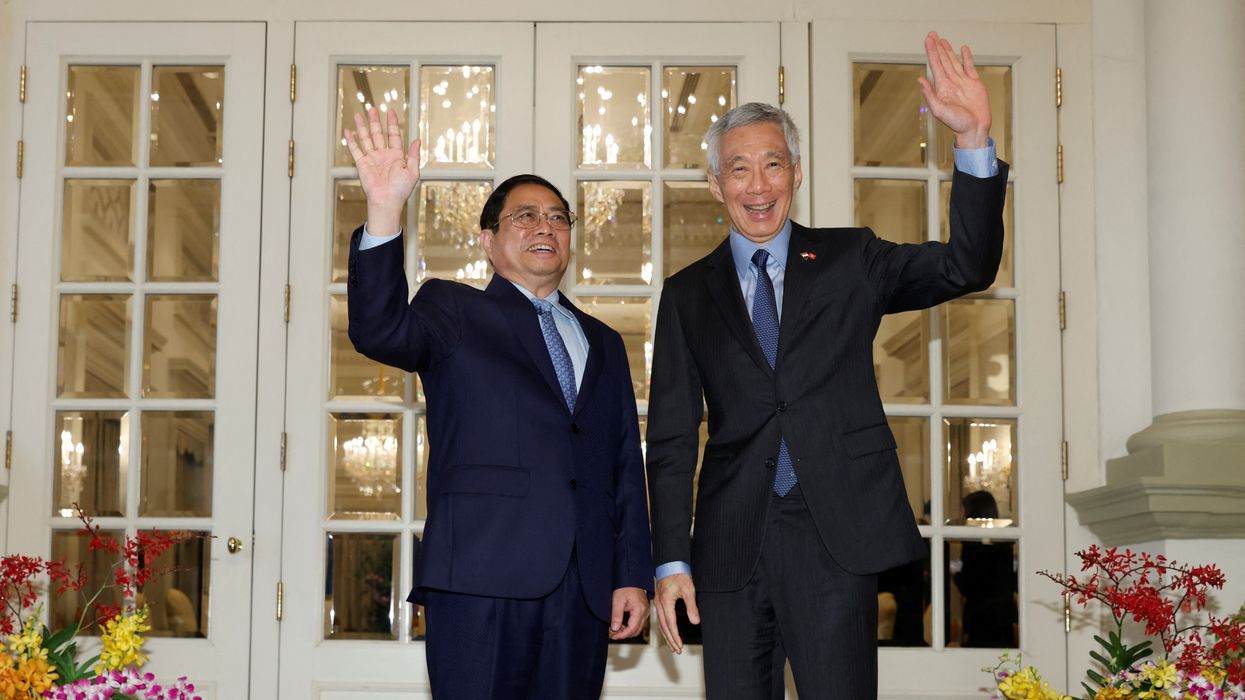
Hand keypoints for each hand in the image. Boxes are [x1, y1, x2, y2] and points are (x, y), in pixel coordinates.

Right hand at [343, 107, 420, 236]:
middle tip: (373, 109)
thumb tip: (417, 140)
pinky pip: (356, 150)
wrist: (387, 201)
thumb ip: (415, 155)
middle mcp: (384, 155)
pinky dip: (351, 141)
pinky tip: (348, 131)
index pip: (394, 136)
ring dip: (363, 127)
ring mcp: (372, 159)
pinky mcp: (362, 164)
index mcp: (397, 156)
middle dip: (376, 121)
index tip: (391, 112)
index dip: (392, 124)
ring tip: (360, 114)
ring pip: (366, 139)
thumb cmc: (401, 190)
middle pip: (378, 134)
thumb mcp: (413, 171)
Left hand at [609, 587, 649, 639]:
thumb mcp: (617, 601)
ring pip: (637, 628)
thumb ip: (616, 616)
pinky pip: (638, 622)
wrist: (631, 578)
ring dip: (627, 630)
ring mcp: (645, 611)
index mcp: (640, 610)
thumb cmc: (625, 587)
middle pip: (636, 630)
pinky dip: (630, 625)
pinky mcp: (643, 610)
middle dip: (625, 634)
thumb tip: (614, 629)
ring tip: (616, 628)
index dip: (622, 635)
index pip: (632, 629)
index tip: (614, 635)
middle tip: (614, 633)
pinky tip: (622, 623)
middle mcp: (645, 612)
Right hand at [654, 573, 698, 653]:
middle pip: (664, 626)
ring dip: (667, 636)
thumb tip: (695, 621)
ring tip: (673, 646)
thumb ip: (692, 607)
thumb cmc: (680, 575)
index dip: (675, 636)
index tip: (680, 645)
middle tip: (677, 650)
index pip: (671, 623)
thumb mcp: (689, 590)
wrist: (670, 564)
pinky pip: (660, 618)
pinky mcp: (659, 602)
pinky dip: (664, 628)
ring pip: (661, 624)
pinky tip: (668, 633)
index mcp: (666, 602)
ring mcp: (658, 603)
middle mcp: (659, 604)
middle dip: (671, 639)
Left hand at [917, 31, 991, 148]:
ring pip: (954, 62)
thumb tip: (920, 79)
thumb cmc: (957, 124)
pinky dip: (966, 58)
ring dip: (948, 51)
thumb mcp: (940, 110)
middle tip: (932, 34)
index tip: (928, 40)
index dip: (931, 52)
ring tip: (943, 40)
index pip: (935, 65)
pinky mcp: (975, 84)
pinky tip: (963, 50)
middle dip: (937, 47)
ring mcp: (963, 82)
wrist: (974, 130)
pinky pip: (969, 67)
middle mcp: (951, 83)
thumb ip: (930, 95)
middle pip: (943, 60)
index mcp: (942, 88)